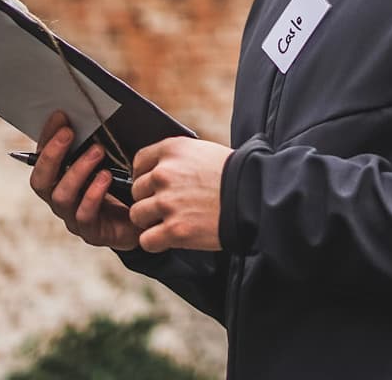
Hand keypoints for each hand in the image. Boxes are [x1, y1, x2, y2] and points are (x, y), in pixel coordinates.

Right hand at [28, 110, 141, 251]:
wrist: (147, 219)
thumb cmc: (126, 184)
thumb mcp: (111, 160)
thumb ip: (97, 141)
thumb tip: (92, 108)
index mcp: (60, 180)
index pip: (41, 160)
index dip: (46, 138)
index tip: (60, 116)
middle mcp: (62, 199)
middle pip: (41, 181)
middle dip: (51, 154)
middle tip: (69, 132)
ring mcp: (74, 218)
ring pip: (61, 197)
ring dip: (77, 170)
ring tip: (97, 151)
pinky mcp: (93, 233)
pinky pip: (84, 215)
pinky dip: (94, 194)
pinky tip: (106, 177)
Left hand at [127, 136, 230, 252]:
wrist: (254, 196)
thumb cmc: (235, 174)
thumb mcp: (203, 151)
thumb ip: (178, 158)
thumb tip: (160, 170)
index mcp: (172, 150)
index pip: (139, 162)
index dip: (144, 176)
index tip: (153, 186)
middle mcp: (165, 174)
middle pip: (137, 191)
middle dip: (149, 199)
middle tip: (169, 207)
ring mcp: (167, 202)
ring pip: (137, 215)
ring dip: (150, 221)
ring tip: (169, 222)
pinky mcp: (174, 229)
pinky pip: (146, 240)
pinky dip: (155, 242)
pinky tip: (169, 238)